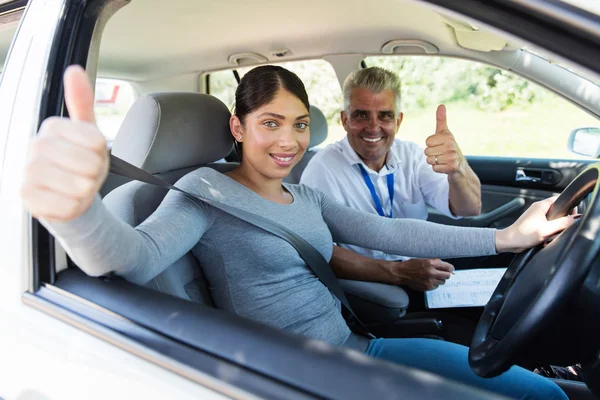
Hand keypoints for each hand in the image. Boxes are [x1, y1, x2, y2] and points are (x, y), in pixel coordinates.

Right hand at [21, 65, 108, 221]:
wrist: (66, 194)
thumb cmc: (80, 162)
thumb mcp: (87, 133)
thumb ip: (82, 102)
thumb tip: (74, 70)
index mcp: (52, 127)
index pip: (97, 142)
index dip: (102, 154)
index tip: (92, 155)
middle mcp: (35, 146)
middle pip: (90, 165)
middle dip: (95, 173)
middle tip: (85, 173)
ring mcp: (28, 172)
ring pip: (82, 186)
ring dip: (86, 191)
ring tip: (76, 186)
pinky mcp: (28, 198)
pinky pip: (70, 206)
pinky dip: (75, 207)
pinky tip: (66, 200)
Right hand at [386, 258, 454, 290]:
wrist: (402, 273)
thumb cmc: (411, 265)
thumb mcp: (424, 259)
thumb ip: (435, 262)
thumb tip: (445, 266)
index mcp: (430, 263)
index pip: (447, 267)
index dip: (450, 268)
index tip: (450, 269)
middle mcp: (431, 272)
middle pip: (447, 276)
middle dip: (446, 274)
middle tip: (443, 273)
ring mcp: (429, 281)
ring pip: (442, 282)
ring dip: (440, 279)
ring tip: (434, 276)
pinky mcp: (427, 287)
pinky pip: (436, 286)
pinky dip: (434, 283)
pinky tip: (429, 280)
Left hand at [424, 104, 465, 177]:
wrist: (460, 165)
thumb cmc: (449, 147)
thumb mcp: (445, 133)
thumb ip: (441, 120)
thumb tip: (441, 105)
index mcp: (448, 137)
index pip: (427, 142)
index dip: (430, 144)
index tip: (439, 145)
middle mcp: (451, 146)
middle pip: (426, 151)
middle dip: (431, 154)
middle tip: (440, 153)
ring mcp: (452, 157)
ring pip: (429, 160)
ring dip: (434, 162)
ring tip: (442, 159)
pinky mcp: (451, 168)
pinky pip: (434, 168)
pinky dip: (437, 169)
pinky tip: (444, 166)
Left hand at [496, 197, 576, 252]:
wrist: (509, 242)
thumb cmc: (523, 235)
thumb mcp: (547, 229)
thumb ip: (562, 223)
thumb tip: (575, 218)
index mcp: (541, 205)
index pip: (560, 200)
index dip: (569, 207)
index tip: (572, 216)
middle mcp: (538, 208)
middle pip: (557, 210)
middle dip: (562, 220)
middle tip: (561, 228)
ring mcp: (535, 216)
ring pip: (552, 219)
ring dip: (555, 228)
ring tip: (551, 234)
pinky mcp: (534, 223)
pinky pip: (547, 225)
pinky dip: (549, 231)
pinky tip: (546, 238)